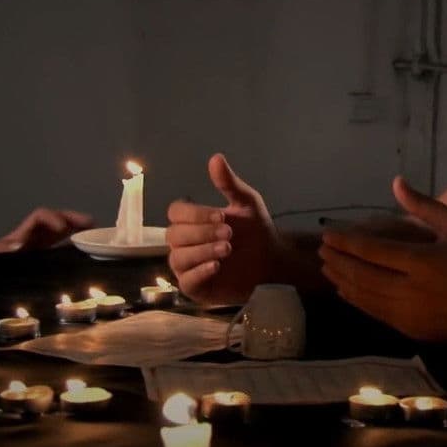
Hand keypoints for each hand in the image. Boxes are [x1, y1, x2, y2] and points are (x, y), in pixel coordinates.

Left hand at [0, 207, 93, 253]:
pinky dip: (71, 247)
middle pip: (54, 221)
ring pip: (58, 234)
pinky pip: (57, 249)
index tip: (64, 228)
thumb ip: (1, 251)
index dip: (53, 218)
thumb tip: (18, 244)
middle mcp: (29, 239)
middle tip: (92, 223)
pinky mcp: (37, 261)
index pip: (40, 217)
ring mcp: (34, 250)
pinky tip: (83, 252)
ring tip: (94, 232)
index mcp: (19, 236)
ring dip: (75, 230)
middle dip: (72, 219)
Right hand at [167, 153, 285, 304]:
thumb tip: (216, 158)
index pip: (176, 213)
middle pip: (174, 235)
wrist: (273, 260)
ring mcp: (187, 267)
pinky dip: (198, 272)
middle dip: (201, 233)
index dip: (195, 214)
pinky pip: (185, 282)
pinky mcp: (196, 288)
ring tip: (227, 249)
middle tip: (229, 233)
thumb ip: (229, 183)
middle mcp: (184, 243)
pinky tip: (216, 266)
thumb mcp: (247, 203)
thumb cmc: (256, 231)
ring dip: (201, 251)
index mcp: (192, 221)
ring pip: (178, 258)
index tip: (220, 215)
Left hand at [319, 176, 446, 341]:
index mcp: (422, 262)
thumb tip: (395, 182)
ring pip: (365, 297)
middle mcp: (411, 290)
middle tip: (322, 251)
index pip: (373, 252)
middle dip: (338, 262)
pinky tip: (346, 290)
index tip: (327, 235)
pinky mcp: (410, 330)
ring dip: (343, 282)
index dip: (346, 243)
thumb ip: (424, 206)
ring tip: (328, 268)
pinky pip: (375, 313)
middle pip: (362, 275)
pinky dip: (357, 300)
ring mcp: (409, 314)